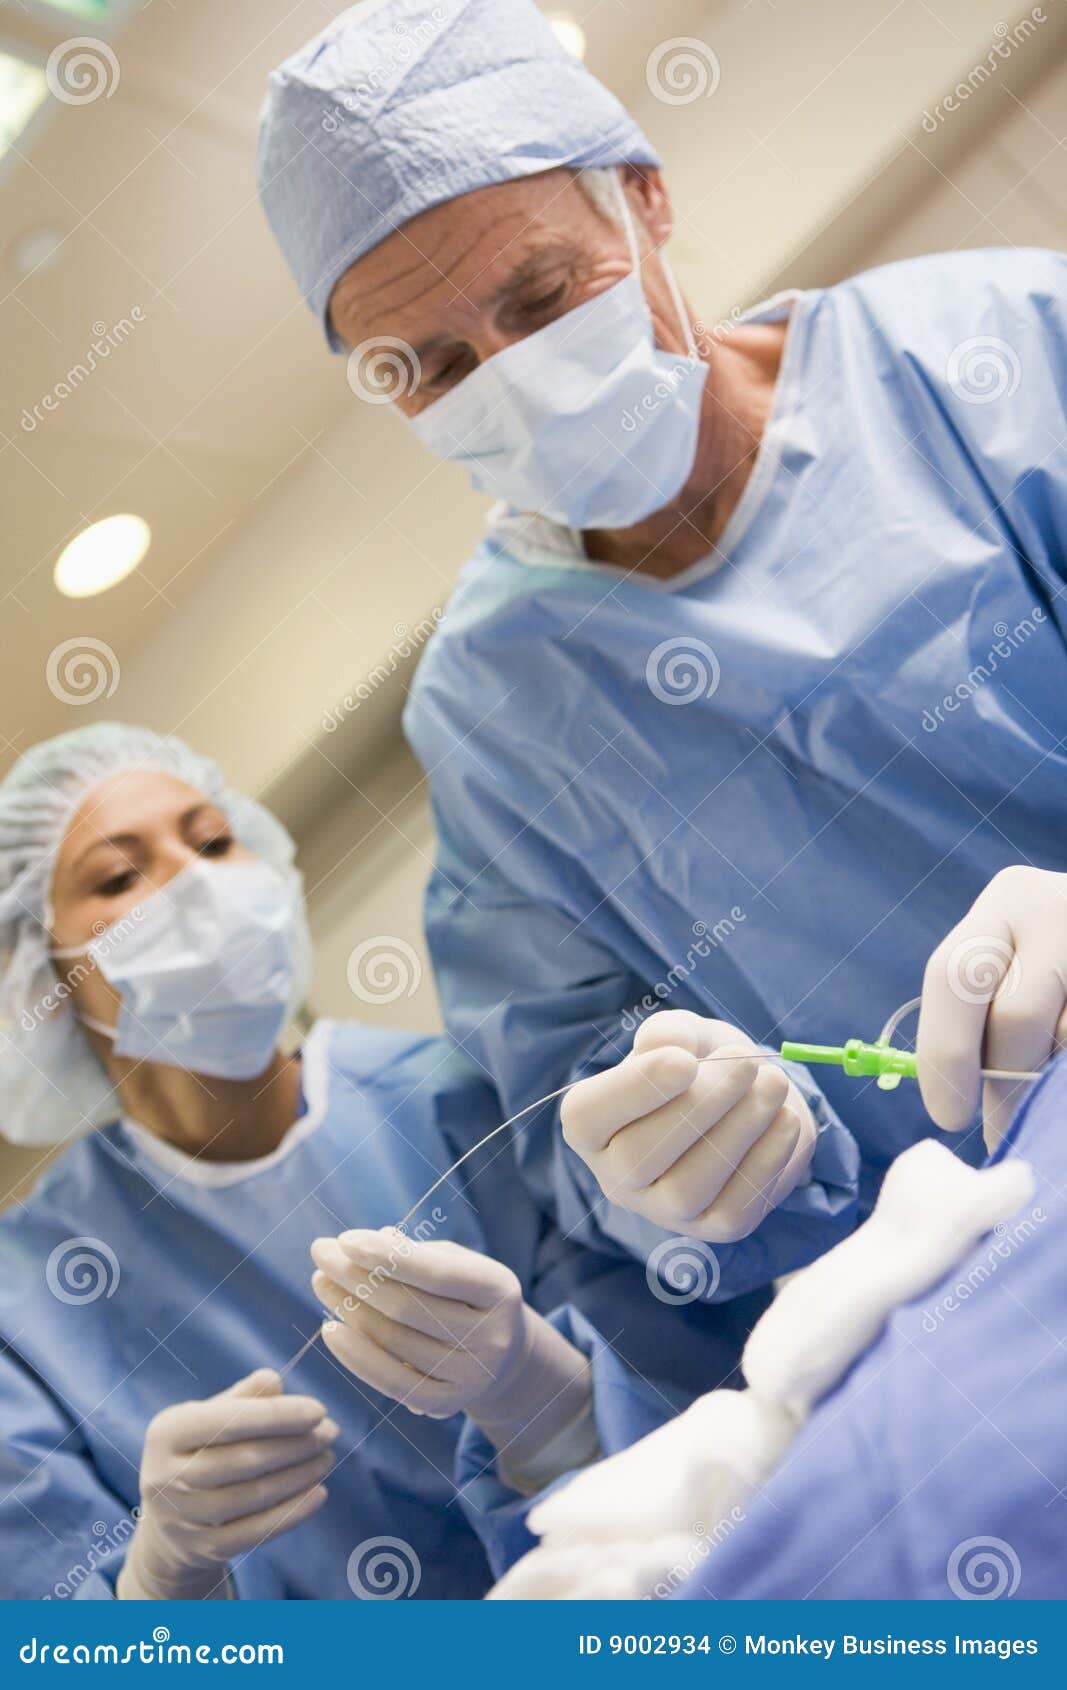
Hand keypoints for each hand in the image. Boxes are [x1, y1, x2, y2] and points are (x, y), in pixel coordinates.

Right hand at [118, 1369, 335, 1599]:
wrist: (168, 1521)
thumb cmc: (199, 1451)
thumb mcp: (208, 1417)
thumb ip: (242, 1397)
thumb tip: (274, 1380)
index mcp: (166, 1433)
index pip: (227, 1421)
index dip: (277, 1415)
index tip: (319, 1410)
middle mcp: (166, 1477)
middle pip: (245, 1459)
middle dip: (296, 1444)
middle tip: (330, 1432)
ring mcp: (182, 1518)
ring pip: (255, 1495)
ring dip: (300, 1475)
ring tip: (326, 1457)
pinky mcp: (203, 1549)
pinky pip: (257, 1531)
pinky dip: (293, 1512)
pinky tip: (319, 1493)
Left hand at [310, 1229, 589, 1464]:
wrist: (503, 1355)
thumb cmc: (468, 1294)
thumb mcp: (457, 1263)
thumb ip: (418, 1254)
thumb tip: (370, 1242)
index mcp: (499, 1290)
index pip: (437, 1272)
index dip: (387, 1256)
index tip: (345, 1239)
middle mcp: (492, 1338)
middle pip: (407, 1308)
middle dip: (355, 1277)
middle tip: (320, 1254)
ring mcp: (471, 1377)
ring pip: (394, 1342)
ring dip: (348, 1310)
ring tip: (321, 1283)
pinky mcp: (447, 1406)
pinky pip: (392, 1383)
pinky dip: (356, 1356)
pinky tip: (330, 1329)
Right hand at [559, 1011, 816, 1242]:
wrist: (747, 1100)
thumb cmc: (702, 1064)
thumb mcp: (685, 1036)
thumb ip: (672, 1033)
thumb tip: (672, 1047)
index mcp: (591, 1125)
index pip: (587, 1118)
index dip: (634, 1090)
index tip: (686, 1061)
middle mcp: (616, 1177)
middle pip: (639, 1156)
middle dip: (701, 1106)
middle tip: (748, 1062)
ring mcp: (662, 1210)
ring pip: (686, 1187)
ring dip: (738, 1132)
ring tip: (774, 1083)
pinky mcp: (712, 1228)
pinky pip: (733, 1208)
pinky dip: (766, 1161)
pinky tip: (786, 1120)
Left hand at [917, 866, 1066, 1145]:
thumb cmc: (1056, 965)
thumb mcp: (1018, 963)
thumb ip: (984, 1016)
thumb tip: (961, 1110)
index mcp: (1007, 901)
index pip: (953, 975)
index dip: (945, 1051)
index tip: (949, 1114)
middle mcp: (1057, 909)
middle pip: (1015, 1017)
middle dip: (1004, 1084)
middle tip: (1002, 1131)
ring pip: (1064, 1040)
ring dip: (1047, 1088)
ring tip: (1044, 1105)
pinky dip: (1064, 1078)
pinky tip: (1059, 1083)